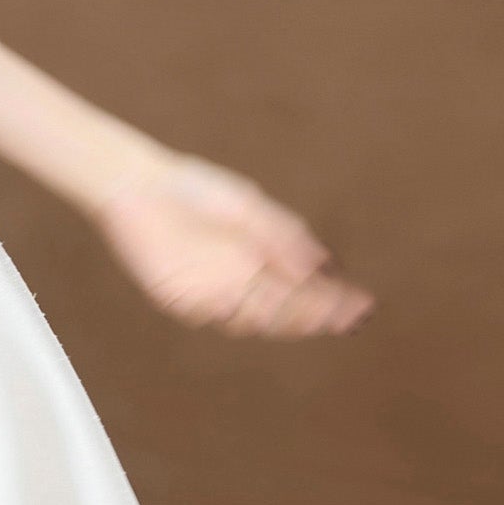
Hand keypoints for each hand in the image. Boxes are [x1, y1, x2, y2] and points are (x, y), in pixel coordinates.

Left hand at [91, 149, 372, 338]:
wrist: (142, 184)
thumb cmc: (196, 190)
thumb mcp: (249, 208)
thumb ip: (283, 236)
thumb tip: (322, 265)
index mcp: (259, 263)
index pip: (303, 291)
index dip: (333, 300)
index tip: (361, 304)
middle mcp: (239, 284)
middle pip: (286, 310)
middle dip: (317, 314)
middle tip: (345, 317)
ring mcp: (211, 293)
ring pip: (257, 318)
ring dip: (288, 319)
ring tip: (317, 317)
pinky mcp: (181, 298)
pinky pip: (218, 314)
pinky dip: (246, 316)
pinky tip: (269, 313)